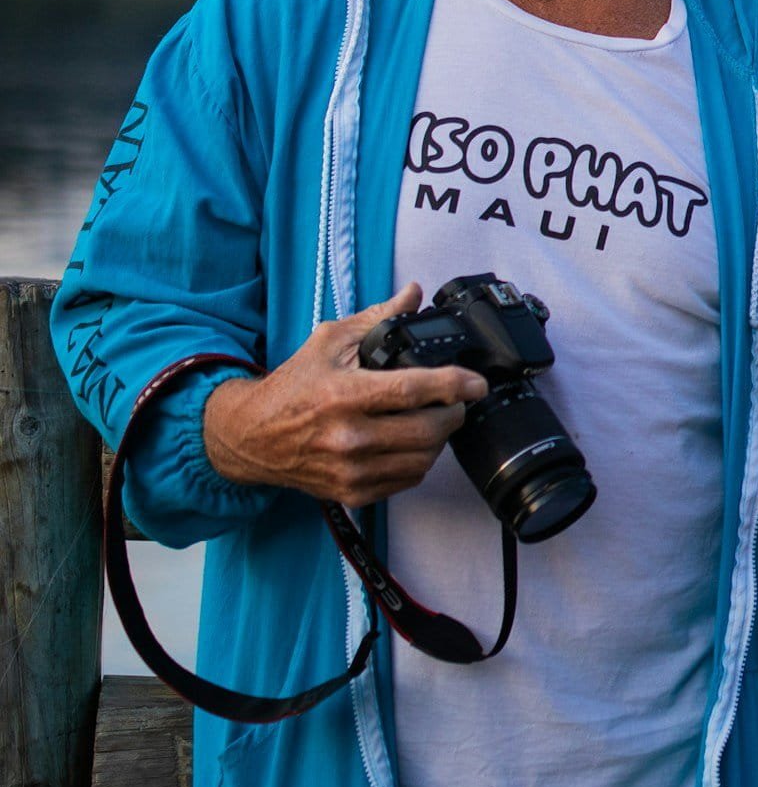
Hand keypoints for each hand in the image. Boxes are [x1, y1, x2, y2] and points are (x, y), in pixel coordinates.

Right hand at [202, 285, 488, 505]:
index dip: (454, 385)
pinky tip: (413, 442)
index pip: (413, 391)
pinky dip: (419, 461)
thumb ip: (377, 318)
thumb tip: (414, 293)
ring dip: (440, 438)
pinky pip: (406, 480)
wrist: (251, 437)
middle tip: (457, 399)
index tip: (476, 382)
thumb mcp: (329, 342)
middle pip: (427, 431)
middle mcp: (349, 437)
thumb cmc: (292, 387)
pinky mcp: (352, 493)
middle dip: (454, 412)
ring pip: (422, 459)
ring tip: (436, 418)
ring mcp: (351, 470)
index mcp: (344, 395)